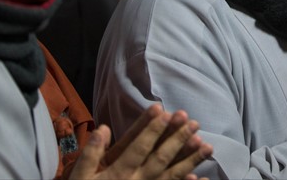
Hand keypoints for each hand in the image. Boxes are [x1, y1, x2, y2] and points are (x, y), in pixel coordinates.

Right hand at [68, 104, 212, 179]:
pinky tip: (201, 178)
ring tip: (206, 145)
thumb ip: (90, 153)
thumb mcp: (80, 176)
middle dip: (178, 140)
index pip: (139, 147)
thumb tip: (103, 128)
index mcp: (118, 172)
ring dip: (190, 160)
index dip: (152, 130)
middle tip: (194, 122)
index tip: (166, 113)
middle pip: (160, 159)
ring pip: (172, 175)